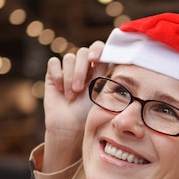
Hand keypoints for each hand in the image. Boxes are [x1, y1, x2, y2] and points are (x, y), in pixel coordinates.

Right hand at [43, 41, 107, 172]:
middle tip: (79, 89)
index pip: (99, 49)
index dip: (97, 50)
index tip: (94, 59)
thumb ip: (109, 79)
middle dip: (81, 70)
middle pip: (83, 52)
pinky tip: (59, 89)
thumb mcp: (103, 96)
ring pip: (69, 58)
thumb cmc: (89, 116)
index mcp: (98, 70)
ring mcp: (68, 70)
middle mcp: (83, 67)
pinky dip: (57, 74)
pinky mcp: (54, 74)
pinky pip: (54, 62)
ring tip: (71, 96)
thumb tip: (123, 63)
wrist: (70, 128)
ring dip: (69, 77)